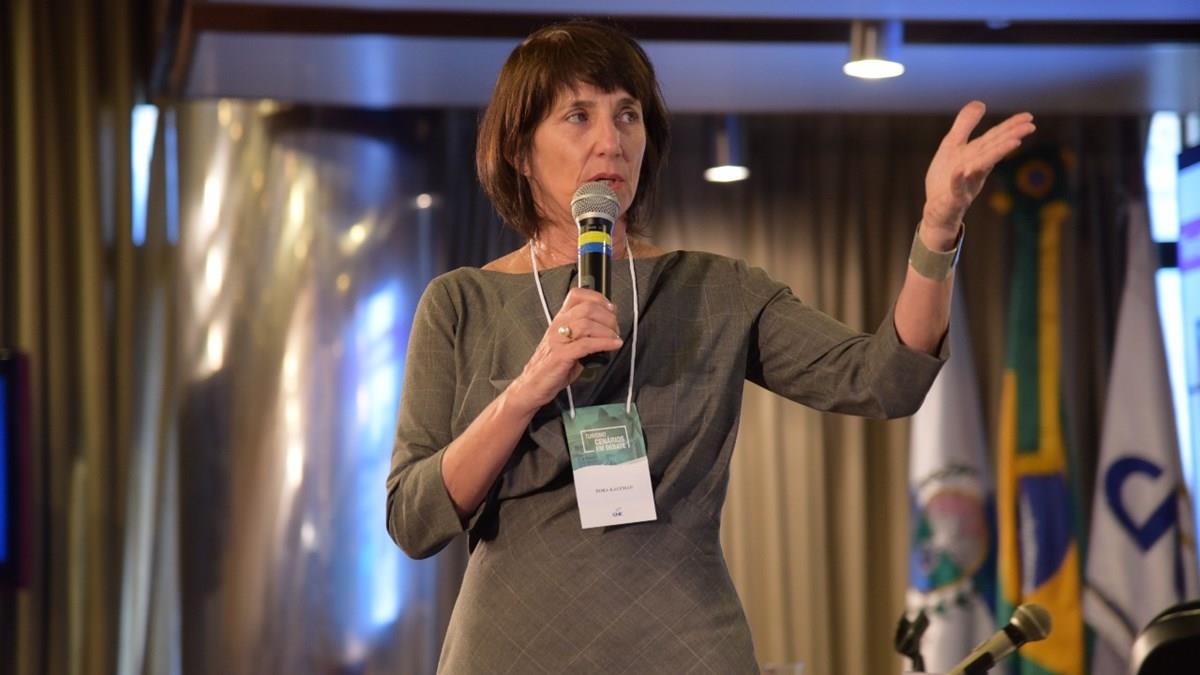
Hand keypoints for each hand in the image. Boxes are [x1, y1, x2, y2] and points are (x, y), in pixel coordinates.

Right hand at [507, 288, 622, 413]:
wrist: (533, 384)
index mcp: (560, 319)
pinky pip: (586, 344)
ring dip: (607, 331)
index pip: (577, 295)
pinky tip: (612, 346)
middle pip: (587, 308)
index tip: (611, 309)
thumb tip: (609, 327)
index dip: (598, 298)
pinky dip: (604, 343)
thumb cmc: (552, 365)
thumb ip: (585, 333)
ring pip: (587, 324)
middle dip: (608, 317)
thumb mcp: (570, 343)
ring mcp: (558, 340)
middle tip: (615, 329)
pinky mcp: (560, 355)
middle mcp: (558, 325)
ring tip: (614, 339)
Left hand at [922, 101, 1035, 243]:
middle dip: (1010, 137)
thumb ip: (965, 125)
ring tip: (1014, 142)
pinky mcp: (953, 199)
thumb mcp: (952, 146)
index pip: (995, 138)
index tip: (1029, 117)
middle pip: (993, 150)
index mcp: (976, 155)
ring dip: (996, 154)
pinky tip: (962, 170)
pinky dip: (959, 179)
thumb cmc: (946, 177)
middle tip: (1030, 126)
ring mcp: (966, 184)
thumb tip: (980, 103)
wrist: (937, 210)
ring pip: (981, 167)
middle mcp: (975, 168)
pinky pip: (956, 189)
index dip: (1010, 127)